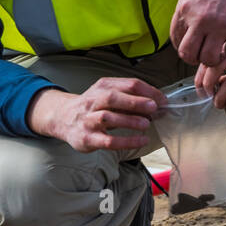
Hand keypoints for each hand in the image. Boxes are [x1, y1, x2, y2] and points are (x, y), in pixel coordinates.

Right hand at [27, 77, 166, 152]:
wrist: (63, 118)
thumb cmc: (93, 106)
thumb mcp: (108, 94)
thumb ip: (130, 97)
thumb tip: (157, 103)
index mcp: (103, 86)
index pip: (128, 84)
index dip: (148, 91)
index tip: (162, 100)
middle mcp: (93, 101)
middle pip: (113, 97)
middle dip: (135, 102)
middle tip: (154, 107)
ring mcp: (89, 120)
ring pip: (108, 117)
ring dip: (129, 120)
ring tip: (146, 124)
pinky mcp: (87, 138)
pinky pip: (108, 141)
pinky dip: (126, 141)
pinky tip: (141, 140)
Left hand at [170, 0, 225, 65]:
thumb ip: (191, 9)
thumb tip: (187, 29)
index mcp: (185, 7)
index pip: (176, 39)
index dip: (186, 48)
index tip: (196, 48)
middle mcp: (199, 18)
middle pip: (188, 54)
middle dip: (197, 58)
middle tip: (207, 54)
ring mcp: (219, 25)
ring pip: (208, 59)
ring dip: (216, 59)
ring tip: (223, 50)